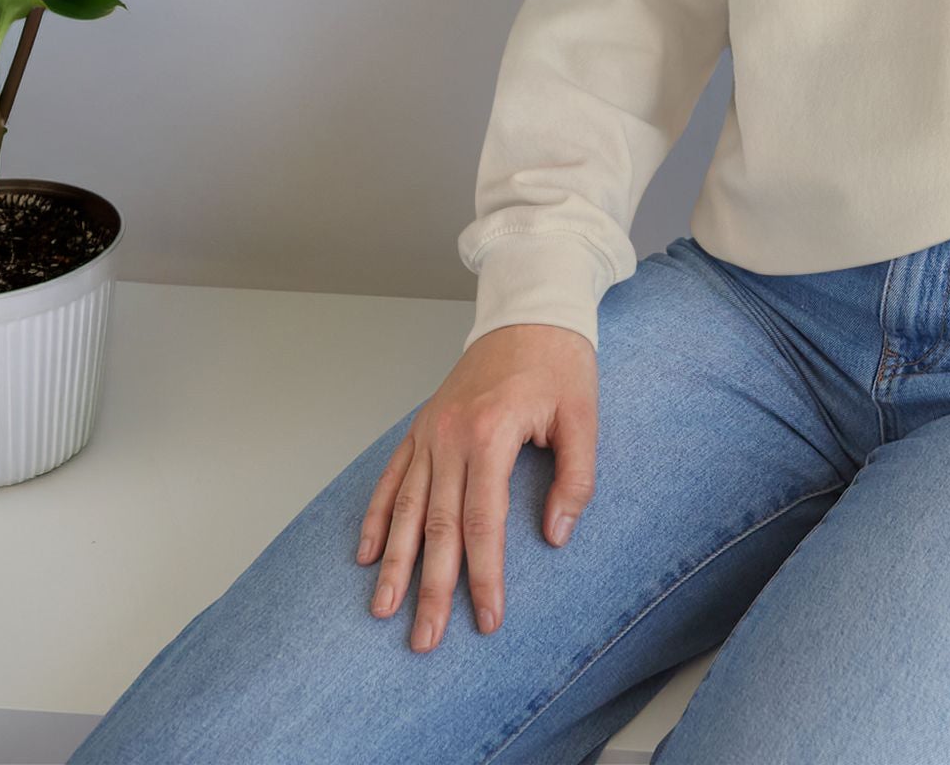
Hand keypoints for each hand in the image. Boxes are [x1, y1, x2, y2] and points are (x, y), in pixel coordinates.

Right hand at [357, 323, 595, 651]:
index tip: (487, 618)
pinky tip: (366, 553)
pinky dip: (376, 516)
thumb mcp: (583, 416)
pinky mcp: (423, 426)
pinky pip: (392, 476)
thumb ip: (575, 478)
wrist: (530, 310)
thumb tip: (556, 536)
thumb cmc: (561, 362)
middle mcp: (451, 436)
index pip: (483, 522)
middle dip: (430, 587)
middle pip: (436, 525)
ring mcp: (431, 431)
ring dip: (394, 562)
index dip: (484, 576)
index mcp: (491, 434)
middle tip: (424, 639)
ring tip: (383, 610)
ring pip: (405, 507)